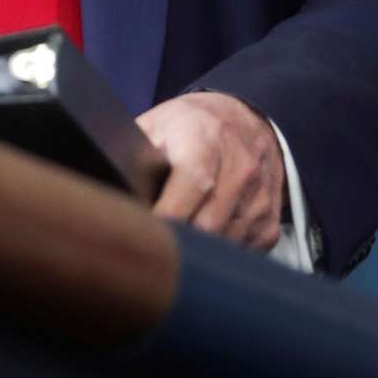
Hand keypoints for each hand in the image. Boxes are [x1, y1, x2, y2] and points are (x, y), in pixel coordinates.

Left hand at [136, 91, 286, 250]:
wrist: (246, 122)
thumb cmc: (191, 127)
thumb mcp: (157, 124)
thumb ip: (132, 152)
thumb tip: (108, 181)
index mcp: (206, 141)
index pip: (193, 183)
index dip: (167, 214)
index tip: (144, 231)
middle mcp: (241, 169)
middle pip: (207, 225)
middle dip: (175, 241)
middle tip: (149, 247)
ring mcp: (259, 199)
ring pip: (223, 246)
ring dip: (196, 252)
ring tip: (172, 244)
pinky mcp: (268, 225)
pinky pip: (240, 254)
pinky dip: (217, 256)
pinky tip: (201, 241)